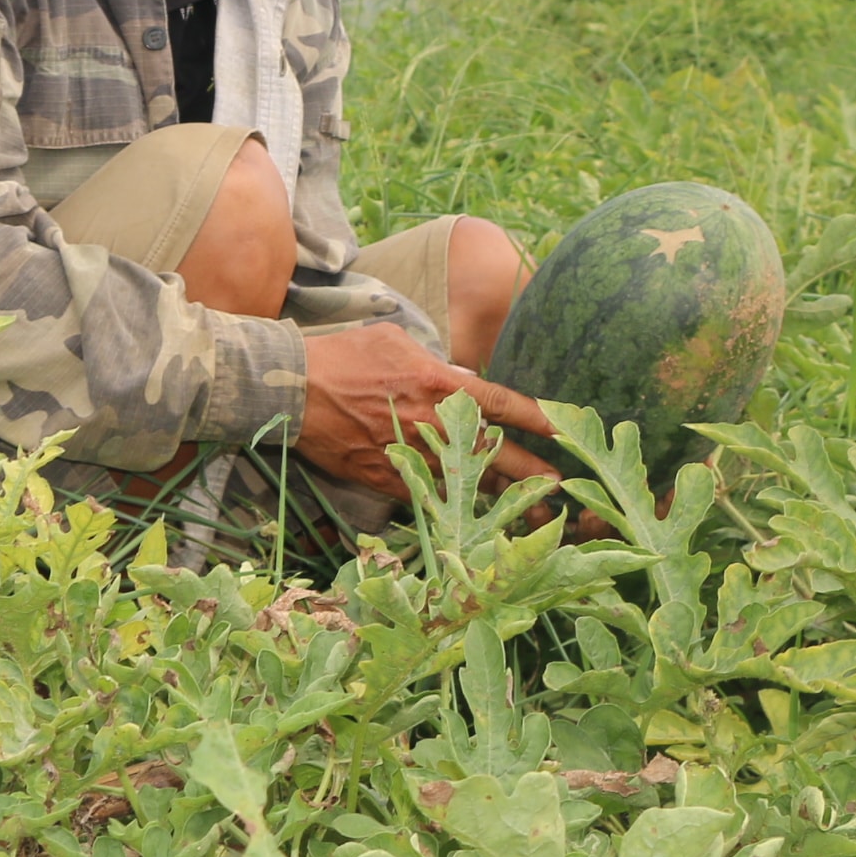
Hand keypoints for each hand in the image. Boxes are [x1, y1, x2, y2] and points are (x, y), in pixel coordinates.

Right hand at [298, 325, 558, 500]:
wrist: (294, 390)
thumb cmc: (344, 356)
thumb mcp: (397, 342)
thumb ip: (437, 363)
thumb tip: (463, 379)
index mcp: (440, 384)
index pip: (502, 403)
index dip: (536, 417)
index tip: (561, 428)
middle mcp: (433, 424)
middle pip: (496, 453)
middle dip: (532, 470)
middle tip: (559, 485)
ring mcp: (412, 457)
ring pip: (468, 482)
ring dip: (498, 494)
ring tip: (527, 509)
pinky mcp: (388, 481)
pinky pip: (430, 496)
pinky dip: (452, 503)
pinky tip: (471, 514)